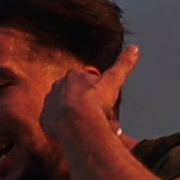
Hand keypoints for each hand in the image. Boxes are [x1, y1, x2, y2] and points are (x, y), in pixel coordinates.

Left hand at [35, 47, 141, 178]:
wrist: (76, 123)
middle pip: (73, 92)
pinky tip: (74, 130)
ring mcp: (49, 103)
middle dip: (83, 99)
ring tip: (86, 123)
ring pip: (63, 106)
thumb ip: (123, 64)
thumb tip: (134, 48)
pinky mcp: (44, 119)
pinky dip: (63, 125)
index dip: (97, 88)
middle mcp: (57, 86)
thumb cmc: (96, 100)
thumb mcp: (114, 80)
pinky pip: (54, 122)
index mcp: (73, 75)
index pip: (86, 77)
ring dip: (73, 112)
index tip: (103, 97)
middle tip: (96, 112)